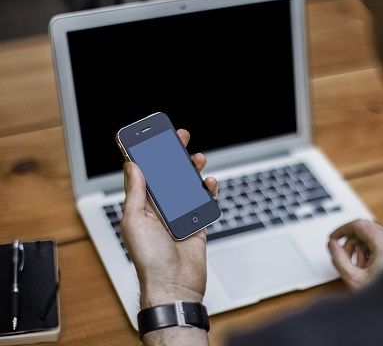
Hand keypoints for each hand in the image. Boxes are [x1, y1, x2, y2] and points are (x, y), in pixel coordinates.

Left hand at [120, 129, 217, 308]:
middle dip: (172, 156)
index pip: (144, 174)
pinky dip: (207, 191)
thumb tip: (132, 166)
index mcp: (142, 206)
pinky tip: (209, 183)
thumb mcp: (135, 221)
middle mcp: (160, 209)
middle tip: (179, 138)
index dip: (147, 155)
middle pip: (167, 176)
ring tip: (197, 158)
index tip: (152, 138)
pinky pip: (203, 201)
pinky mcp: (196, 223)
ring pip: (186, 186)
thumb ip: (135, 192)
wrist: (175, 285)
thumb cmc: (150, 259)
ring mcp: (179, 215)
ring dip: (192, 170)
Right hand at [328, 219, 382, 289]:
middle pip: (366, 230)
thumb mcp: (355, 279)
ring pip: (375, 237)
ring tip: (359, 267)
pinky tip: (371, 269)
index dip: (342, 230)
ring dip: (362, 248)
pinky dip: (373, 252)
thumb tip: (332, 245)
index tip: (333, 238)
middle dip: (351, 242)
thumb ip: (339, 259)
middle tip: (343, 256)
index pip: (358, 225)